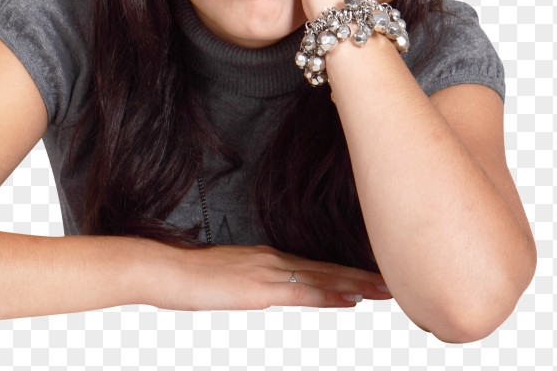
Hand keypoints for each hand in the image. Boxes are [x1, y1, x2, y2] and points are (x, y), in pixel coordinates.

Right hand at [147, 243, 391, 310]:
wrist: (164, 269)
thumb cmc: (186, 276)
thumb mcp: (223, 277)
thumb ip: (246, 282)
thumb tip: (261, 290)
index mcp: (265, 257)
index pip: (313, 265)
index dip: (344, 271)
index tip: (369, 276)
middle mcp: (272, 259)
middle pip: (325, 268)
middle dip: (360, 275)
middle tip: (392, 280)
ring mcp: (267, 272)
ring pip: (322, 278)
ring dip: (356, 284)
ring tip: (385, 289)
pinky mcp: (259, 289)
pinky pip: (302, 292)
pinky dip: (330, 294)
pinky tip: (350, 299)